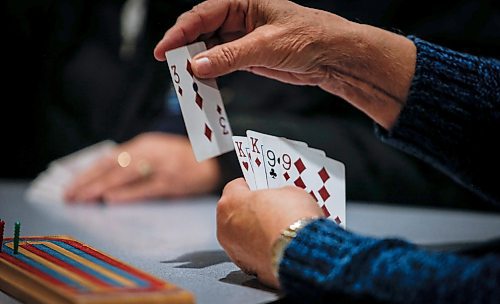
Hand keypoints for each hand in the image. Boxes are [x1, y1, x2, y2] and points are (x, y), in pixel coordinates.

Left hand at [64, 132, 220, 202]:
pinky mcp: (173, 181)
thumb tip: (105, 178)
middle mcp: (150, 151)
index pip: (110, 158)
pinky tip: (110, 200)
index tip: (71, 186)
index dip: (88, 172)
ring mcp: (162, 166)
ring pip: (125, 175)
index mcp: (144, 144)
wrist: (215, 161)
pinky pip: (145, 188)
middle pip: (113, 166)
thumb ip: (135, 161)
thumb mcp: (157, 152)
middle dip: (88, 181)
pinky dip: (127, 194)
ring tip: (82, 199)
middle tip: (69, 196)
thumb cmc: (183, 159)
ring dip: (100, 187)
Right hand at [154, 0, 415, 128]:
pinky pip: (221, 64)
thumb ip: (231, 55)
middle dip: (185, 49)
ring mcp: (240, 38)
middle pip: (200, 32)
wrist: (331, 56)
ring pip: (209, 50)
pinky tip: (203, 84)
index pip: (202, 15)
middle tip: (173, 69)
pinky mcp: (246, 57)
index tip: (164, 50)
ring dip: (197, 65)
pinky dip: (211, 74)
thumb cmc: (308, 36)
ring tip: (186, 81)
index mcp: (241, 2)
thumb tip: (198, 65)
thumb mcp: (267, 45)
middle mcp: (237, 18)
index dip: (180, 32)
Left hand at [216, 178, 323, 287]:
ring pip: (242, 236)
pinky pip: (252, 253)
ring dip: (256, 231)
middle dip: (252, 210)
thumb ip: (278, 194)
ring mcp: (234, 250)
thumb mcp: (290, 192)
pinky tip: (279, 245)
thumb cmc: (292, 220)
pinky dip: (262, 249)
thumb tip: (280, 198)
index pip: (236, 187)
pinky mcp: (247, 267)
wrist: (303, 252)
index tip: (262, 186)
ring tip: (278, 228)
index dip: (252, 185)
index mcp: (230, 201)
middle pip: (236, 213)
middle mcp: (225, 227)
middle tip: (272, 207)